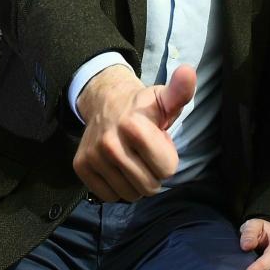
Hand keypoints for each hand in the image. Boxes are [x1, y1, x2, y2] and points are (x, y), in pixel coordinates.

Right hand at [72, 64, 194, 201]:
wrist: (106, 102)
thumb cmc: (143, 106)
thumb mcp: (164, 99)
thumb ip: (180, 91)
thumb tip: (188, 72)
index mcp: (134, 126)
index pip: (167, 171)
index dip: (167, 159)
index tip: (159, 143)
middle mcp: (110, 143)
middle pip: (149, 187)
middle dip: (153, 174)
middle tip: (146, 154)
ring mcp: (93, 156)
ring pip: (129, 195)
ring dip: (136, 183)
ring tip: (133, 160)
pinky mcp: (81, 166)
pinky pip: (108, 196)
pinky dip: (117, 187)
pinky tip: (117, 168)